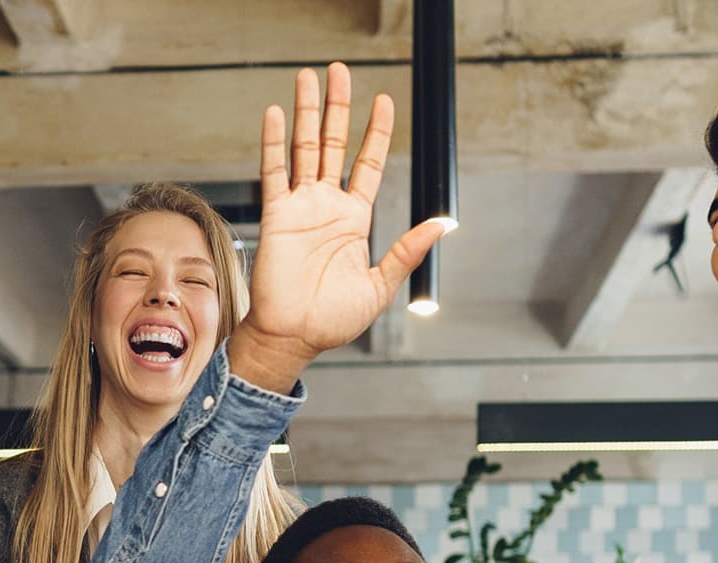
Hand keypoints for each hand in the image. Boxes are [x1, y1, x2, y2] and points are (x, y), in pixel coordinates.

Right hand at [229, 63, 451, 392]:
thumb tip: (443, 224)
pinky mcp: (277, 216)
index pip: (368, 163)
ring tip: (308, 76)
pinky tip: (275, 114)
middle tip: (339, 70)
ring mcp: (300, 207)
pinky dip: (274, 142)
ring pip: (305, 148)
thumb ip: (407, 250)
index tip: (384, 100)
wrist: (295, 336)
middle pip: (335, 143)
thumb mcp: (381, 284)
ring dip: (307, 112)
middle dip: (339, 106)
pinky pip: (274, 172)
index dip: (376, 131)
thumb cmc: (334, 319)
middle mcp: (327, 205)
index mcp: (354, 219)